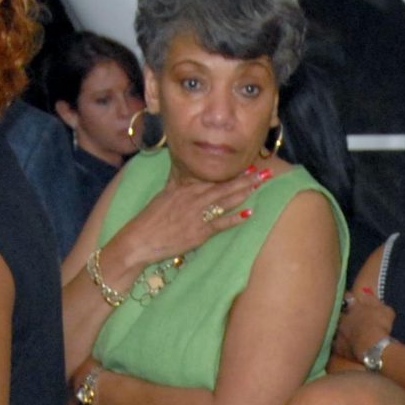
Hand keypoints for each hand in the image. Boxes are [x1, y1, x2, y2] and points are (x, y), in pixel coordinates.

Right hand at [102, 167, 266, 279]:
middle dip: (245, 179)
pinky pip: (220, 223)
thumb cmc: (151, 220)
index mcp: (184, 189)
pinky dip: (234, 218)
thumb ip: (177, 184)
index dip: (232, 172)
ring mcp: (196, 215)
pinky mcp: (198, 233)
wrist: (139, 239)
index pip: (213, 177)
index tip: (248, 165)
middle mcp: (192, 199)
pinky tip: (249, 213)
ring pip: (224, 201)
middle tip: (264, 172)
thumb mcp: (164, 196)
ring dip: (244, 192)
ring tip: (260, 185)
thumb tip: (183, 173)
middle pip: (223, 186)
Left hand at [334, 278, 395, 361]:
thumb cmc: (380, 325)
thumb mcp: (385, 310)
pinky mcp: (339, 347)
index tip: (350, 298)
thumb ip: (374, 301)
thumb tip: (366, 293)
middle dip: (343, 314)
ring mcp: (340, 332)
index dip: (349, 298)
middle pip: (340, 313)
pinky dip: (339, 345)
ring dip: (340, 329)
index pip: (348, 298)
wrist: (373, 346)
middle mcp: (344, 318)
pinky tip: (342, 346)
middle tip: (347, 317)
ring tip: (345, 333)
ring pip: (336, 328)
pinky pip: (336, 344)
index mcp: (354, 307)